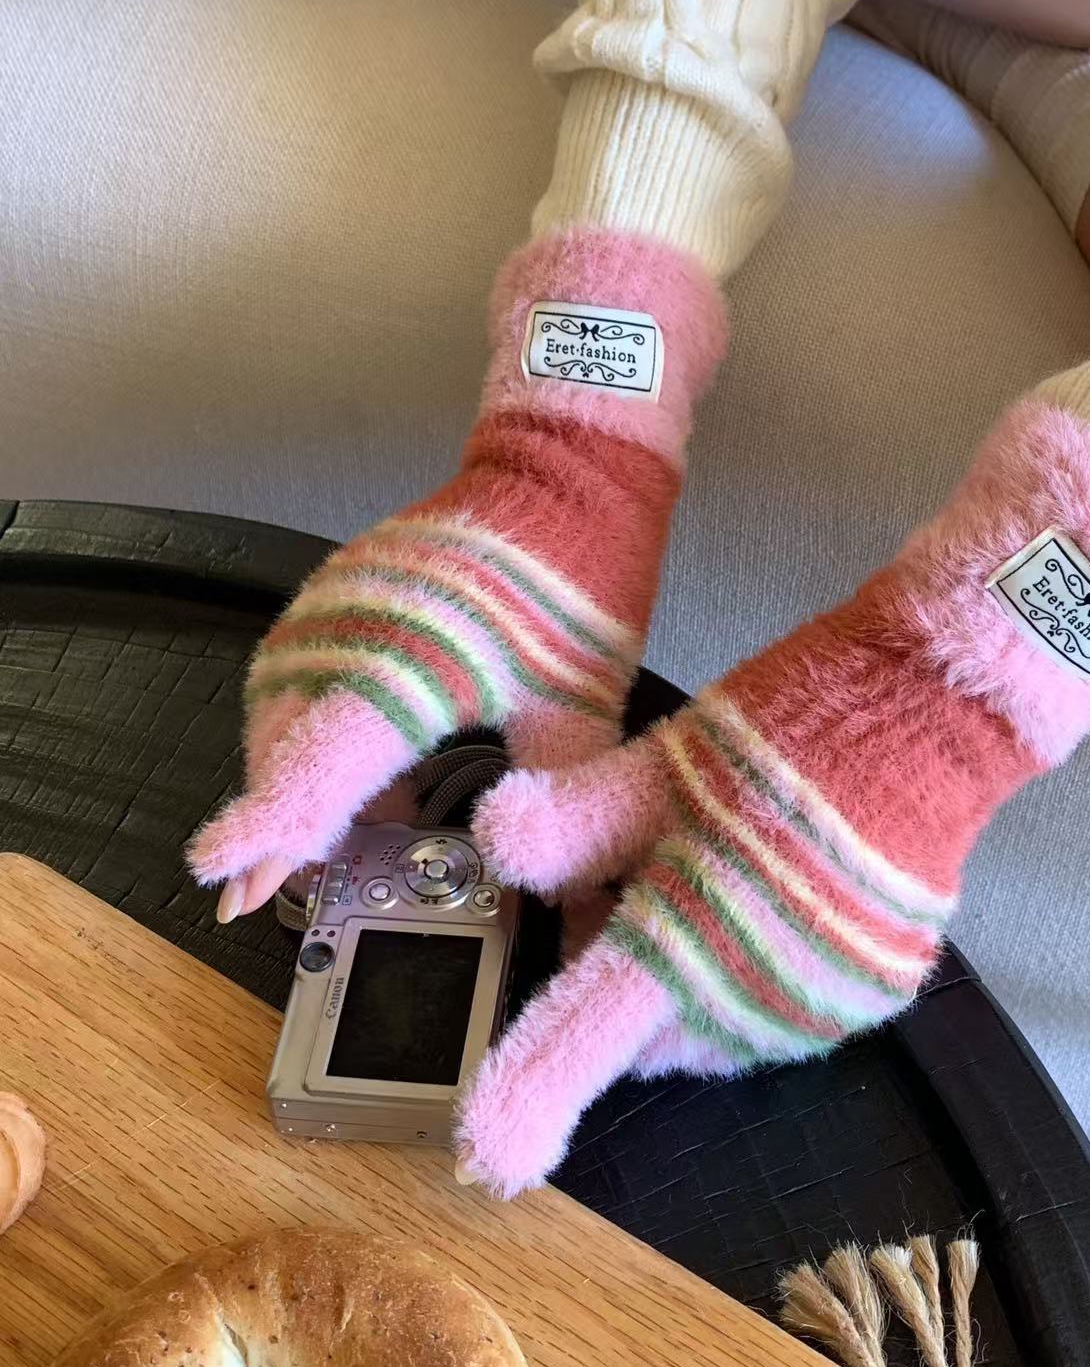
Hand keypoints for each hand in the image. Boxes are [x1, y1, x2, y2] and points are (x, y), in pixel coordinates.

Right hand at [186, 231, 725, 921]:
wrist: (565, 468)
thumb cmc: (577, 583)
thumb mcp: (580, 707)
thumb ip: (558, 808)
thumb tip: (575, 898)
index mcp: (410, 665)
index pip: (320, 763)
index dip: (273, 829)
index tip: (231, 882)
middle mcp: (354, 629)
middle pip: (280, 742)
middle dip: (273, 819)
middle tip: (270, 890)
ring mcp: (336, 602)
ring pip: (276, 707)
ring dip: (282, 772)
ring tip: (309, 840)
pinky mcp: (338, 588)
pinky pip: (294, 670)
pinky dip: (300, 726)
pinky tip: (345, 771)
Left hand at [454, 402, 1089, 1195]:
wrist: (938, 709)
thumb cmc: (793, 725)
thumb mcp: (666, 759)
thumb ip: (575, 820)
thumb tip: (495, 848)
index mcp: (687, 931)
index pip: (588, 1033)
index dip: (530, 1095)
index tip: (488, 1156)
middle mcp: (756, 997)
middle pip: (647, 1030)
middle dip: (619, 980)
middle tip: (623, 882)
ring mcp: (822, 1005)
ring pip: (710, 1027)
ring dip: (686, 981)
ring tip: (709, 876)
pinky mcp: (872, 996)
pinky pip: (777, 1011)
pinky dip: (749, 976)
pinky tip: (764, 899)